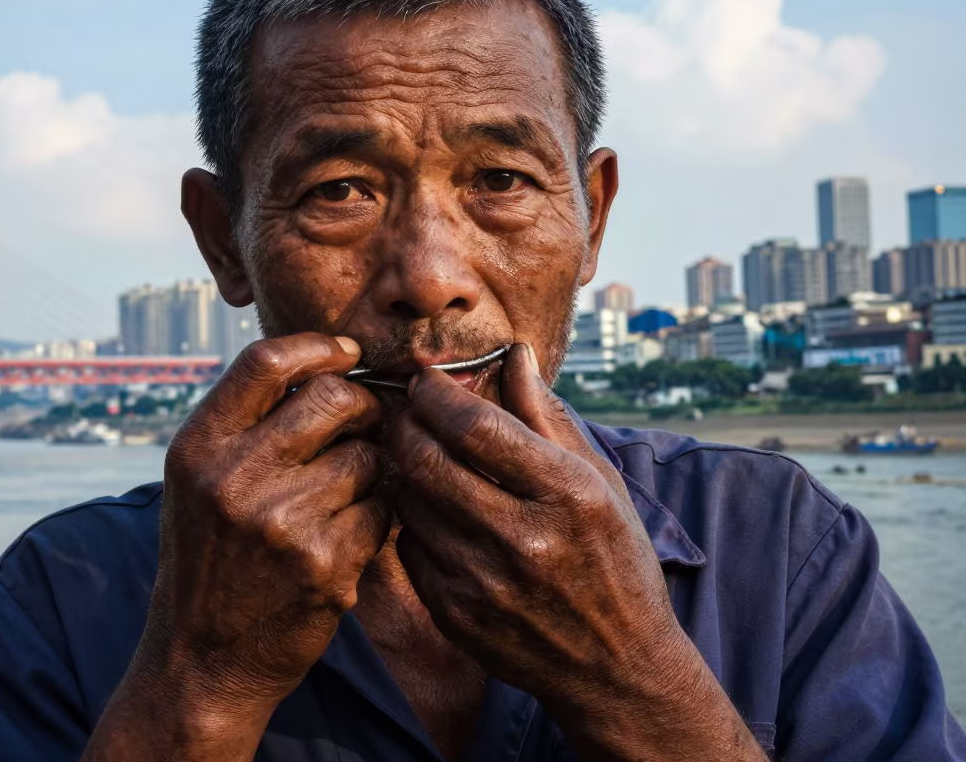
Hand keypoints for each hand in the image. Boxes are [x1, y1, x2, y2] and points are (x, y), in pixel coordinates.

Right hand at [88, 333, 392, 760]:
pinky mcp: (325, 565)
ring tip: (344, 493)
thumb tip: (329, 365)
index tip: (347, 354)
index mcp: (197, 448)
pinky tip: (348, 534)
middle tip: (363, 425)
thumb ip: (246, 423)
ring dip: (370, 467)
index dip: (318, 348)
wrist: (203, 661)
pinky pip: (381, 509)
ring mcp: (281, 522)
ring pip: (367, 456)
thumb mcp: (197, 482)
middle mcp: (233, 478)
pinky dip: (376, 514)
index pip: (265, 362)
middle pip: (333, 398)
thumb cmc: (209, 558)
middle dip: (362, 406)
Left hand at [390, 344, 765, 759]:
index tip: (425, 379)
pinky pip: (409, 547)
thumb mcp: (600, 480)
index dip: (437, 394)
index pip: (475, 426)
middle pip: (427, 460)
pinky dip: (412, 519)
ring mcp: (485, 583)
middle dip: (405, 423)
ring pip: (410, 501)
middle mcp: (524, 539)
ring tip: (416, 453)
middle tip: (405, 409)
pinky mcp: (457, 615)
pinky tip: (431, 509)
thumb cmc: (614, 560)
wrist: (618, 668)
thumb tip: (514, 354)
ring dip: (403, 468)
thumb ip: (549, 415)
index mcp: (567, 494)